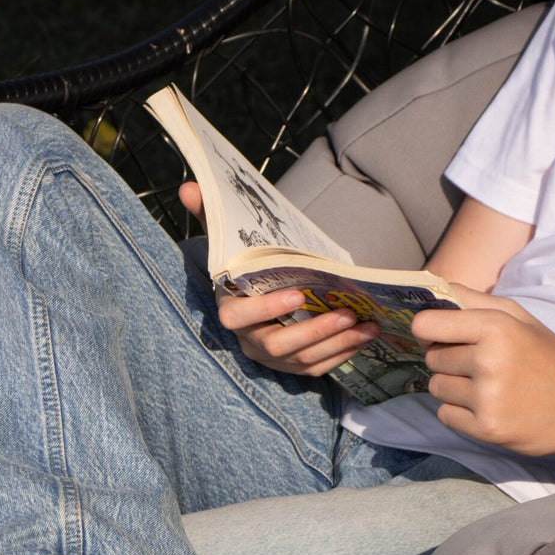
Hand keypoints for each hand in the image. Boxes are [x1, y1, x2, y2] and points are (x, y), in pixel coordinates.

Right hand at [178, 180, 377, 376]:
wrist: (262, 295)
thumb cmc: (250, 267)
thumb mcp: (229, 241)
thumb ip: (211, 216)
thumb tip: (188, 187)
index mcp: (232, 310)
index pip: (240, 317)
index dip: (267, 309)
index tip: (298, 295)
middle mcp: (249, 340)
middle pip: (278, 345)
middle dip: (314, 332)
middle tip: (346, 313)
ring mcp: (272, 358)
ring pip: (303, 359)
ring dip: (337, 343)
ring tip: (367, 325)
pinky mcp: (293, 366)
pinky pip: (317, 367)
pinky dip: (342, 354)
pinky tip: (365, 337)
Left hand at [413, 286, 554, 457]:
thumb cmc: (545, 357)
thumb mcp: (518, 318)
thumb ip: (474, 301)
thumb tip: (433, 292)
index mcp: (497, 328)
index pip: (428, 325)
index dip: (426, 330)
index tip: (435, 335)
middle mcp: (489, 362)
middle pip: (433, 358)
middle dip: (447, 360)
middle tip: (478, 364)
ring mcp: (486, 398)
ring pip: (436, 387)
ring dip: (452, 387)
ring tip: (485, 386)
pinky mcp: (485, 428)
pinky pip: (444, 415)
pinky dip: (458, 412)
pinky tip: (485, 406)